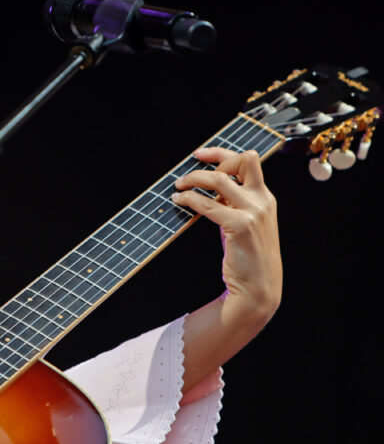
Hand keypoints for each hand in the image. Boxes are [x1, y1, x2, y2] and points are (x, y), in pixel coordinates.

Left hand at [173, 148, 282, 391]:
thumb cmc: (247, 259)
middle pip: (240, 161)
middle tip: (188, 168)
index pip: (250, 161)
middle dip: (212, 158)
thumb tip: (210, 190)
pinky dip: (189, 199)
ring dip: (193, 179)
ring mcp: (253, 213)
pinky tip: (179, 202)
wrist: (258, 289)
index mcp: (265, 198)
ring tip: (178, 187)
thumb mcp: (244, 225)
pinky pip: (208, 204)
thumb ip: (234, 205)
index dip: (224, 154)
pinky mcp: (239, 226)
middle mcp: (262, 201)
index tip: (201, 155)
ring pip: (219, 180)